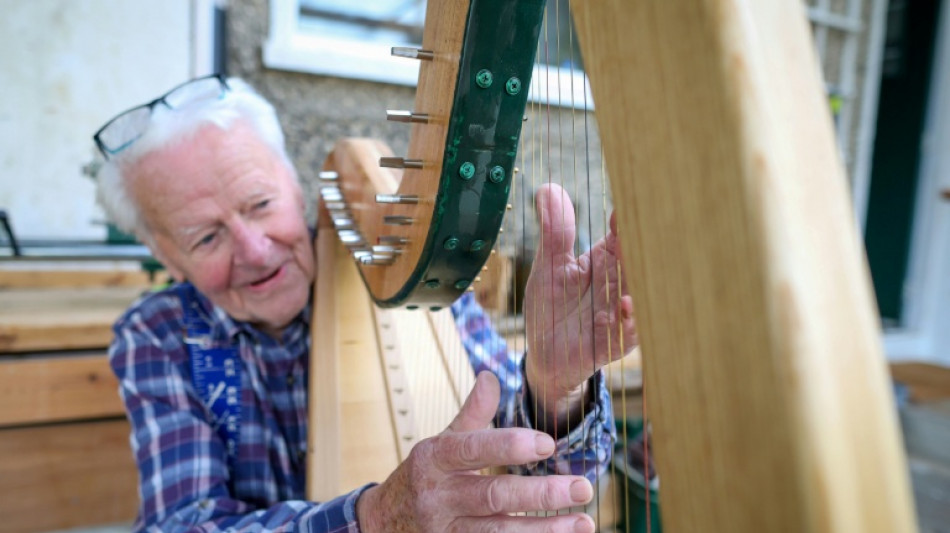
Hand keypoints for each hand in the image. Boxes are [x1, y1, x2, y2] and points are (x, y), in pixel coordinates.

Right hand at [356, 372, 596, 531]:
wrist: (381, 525)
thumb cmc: (423, 478)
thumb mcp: (439, 443)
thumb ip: (472, 415)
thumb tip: (492, 376)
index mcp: (434, 460)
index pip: (472, 449)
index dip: (509, 445)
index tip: (548, 444)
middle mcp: (438, 496)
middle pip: (494, 495)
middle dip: (541, 494)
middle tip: (583, 487)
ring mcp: (444, 531)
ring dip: (544, 530)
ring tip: (584, 524)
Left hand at [523, 183, 636, 422]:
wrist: (546, 355)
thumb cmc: (551, 306)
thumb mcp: (550, 267)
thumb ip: (555, 231)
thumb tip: (548, 188)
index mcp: (607, 258)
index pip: (623, 232)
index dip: (629, 215)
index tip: (636, 193)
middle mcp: (622, 281)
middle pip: (641, 258)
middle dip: (649, 243)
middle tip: (651, 224)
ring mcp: (625, 310)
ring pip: (645, 290)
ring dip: (644, 279)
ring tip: (638, 263)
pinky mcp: (621, 339)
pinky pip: (633, 328)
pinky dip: (631, 318)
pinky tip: (625, 305)